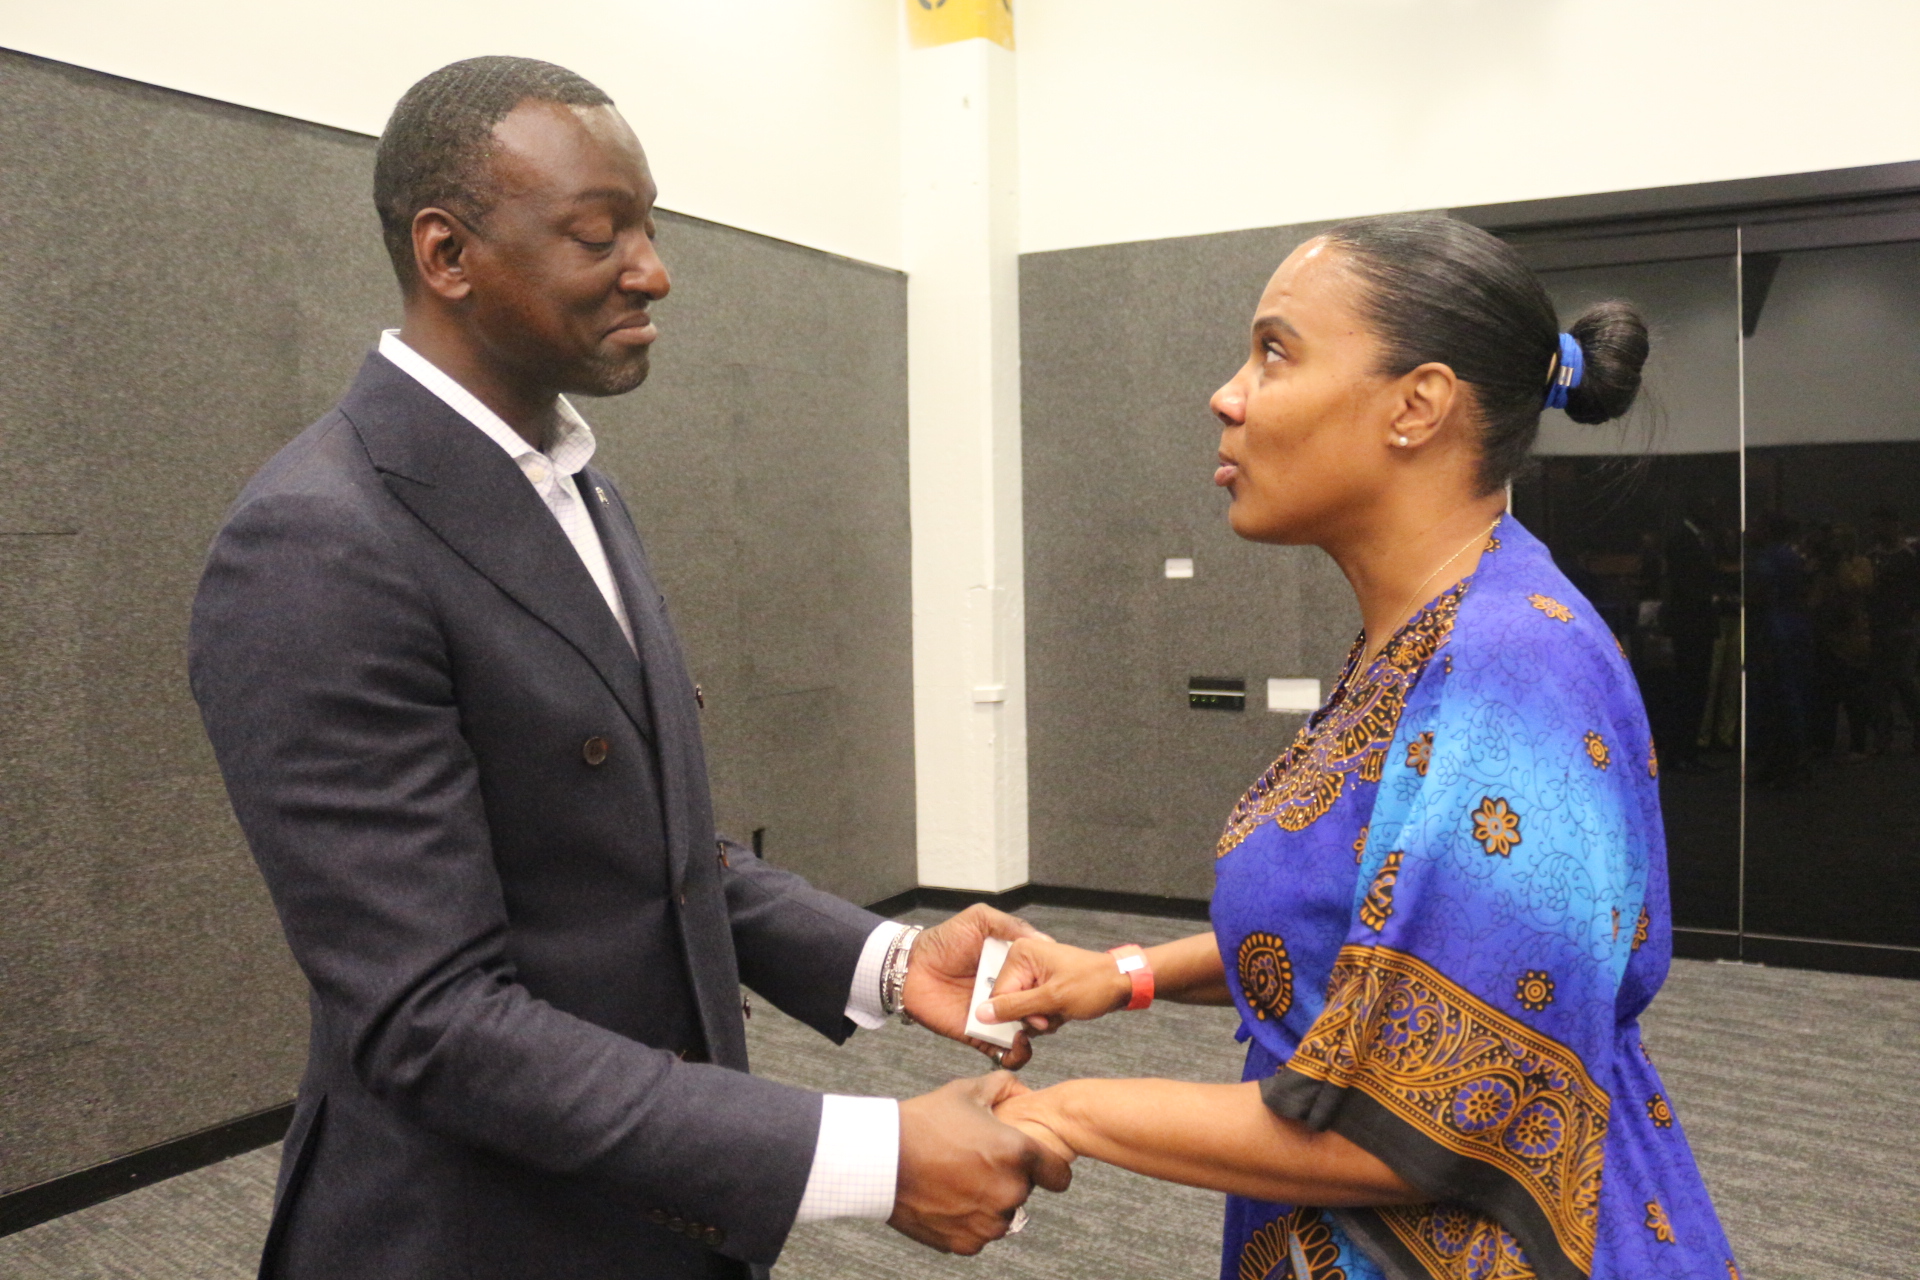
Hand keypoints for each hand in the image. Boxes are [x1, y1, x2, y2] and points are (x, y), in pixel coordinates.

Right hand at [890, 1072, 1072, 1254]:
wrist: (881, 1159)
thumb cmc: (923, 1122)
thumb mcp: (966, 1091)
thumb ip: (1003, 1086)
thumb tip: (1022, 1088)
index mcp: (1016, 1153)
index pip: (1059, 1175)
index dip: (1048, 1168)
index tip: (1034, 1166)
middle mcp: (1009, 1191)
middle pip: (1024, 1191)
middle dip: (1006, 1179)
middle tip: (974, 1163)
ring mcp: (988, 1221)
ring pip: (1001, 1215)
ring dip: (987, 1202)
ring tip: (955, 1179)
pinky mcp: (966, 1242)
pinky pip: (978, 1233)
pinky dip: (966, 1221)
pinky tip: (945, 1197)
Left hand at [902, 904, 1053, 1068]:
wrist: (911, 968)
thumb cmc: (943, 941)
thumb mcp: (979, 920)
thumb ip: (1011, 925)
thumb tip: (1045, 942)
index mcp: (1011, 969)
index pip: (1040, 980)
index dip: (1051, 984)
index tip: (1058, 985)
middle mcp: (1006, 994)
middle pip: (1037, 1007)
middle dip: (1046, 1011)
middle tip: (1044, 1008)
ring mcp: (995, 1017)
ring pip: (1027, 1031)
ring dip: (1035, 1031)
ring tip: (1032, 1023)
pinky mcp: (981, 1037)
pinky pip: (1004, 1053)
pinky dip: (1017, 1055)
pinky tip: (1018, 1041)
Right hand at [974, 937, 1131, 1032]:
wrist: (1121, 982)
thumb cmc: (1093, 984)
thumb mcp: (1052, 999)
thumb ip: (1014, 1007)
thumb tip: (981, 1013)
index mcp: (1020, 953)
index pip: (998, 994)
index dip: (1017, 1013)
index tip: (1041, 1018)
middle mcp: (1022, 958)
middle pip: (1009, 1001)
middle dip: (1032, 1016)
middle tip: (1053, 1016)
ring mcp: (1032, 970)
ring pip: (1021, 1007)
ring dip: (1041, 1018)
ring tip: (1061, 1013)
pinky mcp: (1041, 981)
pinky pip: (1032, 1005)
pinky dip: (1047, 1014)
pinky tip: (1062, 1012)